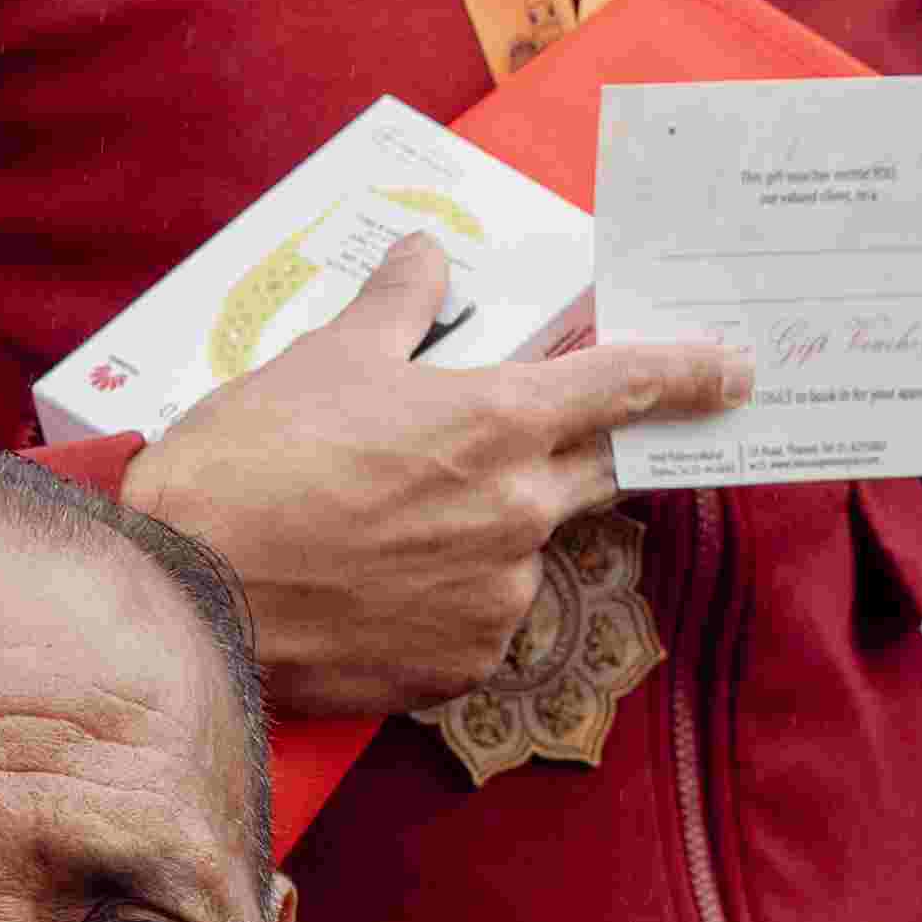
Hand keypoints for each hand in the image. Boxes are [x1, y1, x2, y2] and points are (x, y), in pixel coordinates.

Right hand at [131, 236, 737, 706]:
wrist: (188, 587)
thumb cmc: (252, 461)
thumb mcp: (326, 358)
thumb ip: (399, 306)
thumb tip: (428, 255)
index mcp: (498, 422)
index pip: (623, 386)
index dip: (686, 373)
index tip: (733, 372)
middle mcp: (518, 512)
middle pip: (592, 471)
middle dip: (576, 452)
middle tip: (518, 444)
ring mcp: (497, 597)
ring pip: (519, 550)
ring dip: (479, 532)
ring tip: (378, 525)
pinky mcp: (463, 666)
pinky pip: (476, 621)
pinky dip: (441, 600)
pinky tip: (373, 585)